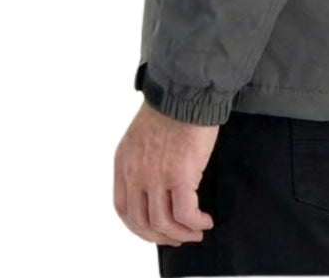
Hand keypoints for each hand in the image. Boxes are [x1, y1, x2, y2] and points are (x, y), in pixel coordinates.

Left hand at [114, 98, 219, 246]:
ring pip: (163, 223)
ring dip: (180, 234)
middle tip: (178, 238)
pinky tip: (205, 221)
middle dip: (160, 236)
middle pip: (142, 221)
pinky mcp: (181, 175)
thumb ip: (143, 160)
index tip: (155, 230)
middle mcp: (136, 172)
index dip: (139, 226)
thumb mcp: (142, 134)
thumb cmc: (171, 105)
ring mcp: (157, 176)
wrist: (186, 89)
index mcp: (124, 161)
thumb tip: (157, 184)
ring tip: (195, 232)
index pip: (123, 208)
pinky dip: (196, 223)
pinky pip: (186, 214)